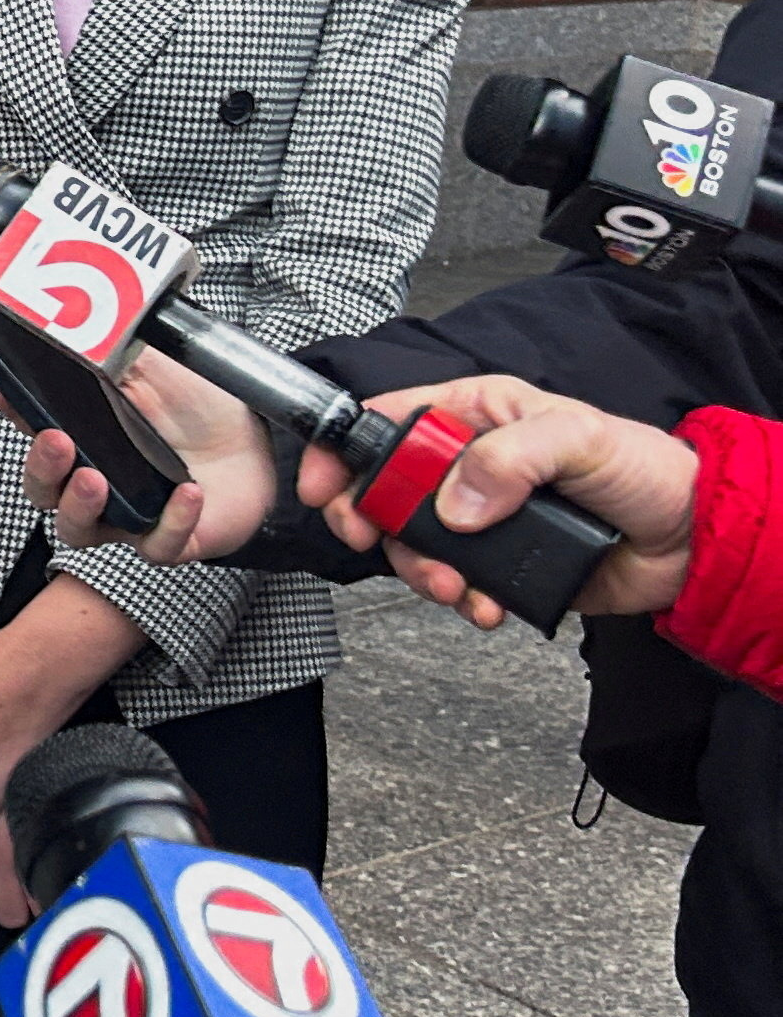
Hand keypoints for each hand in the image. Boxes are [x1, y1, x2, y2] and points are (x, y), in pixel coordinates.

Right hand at [17, 347, 276, 560]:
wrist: (255, 437)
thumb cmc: (198, 403)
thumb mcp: (150, 364)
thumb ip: (107, 349)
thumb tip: (68, 319)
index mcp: (83, 436)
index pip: (33, 427)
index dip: (14, 411)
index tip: (3, 389)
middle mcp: (95, 480)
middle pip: (44, 491)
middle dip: (42, 470)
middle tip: (57, 442)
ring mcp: (126, 514)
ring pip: (80, 530)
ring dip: (79, 507)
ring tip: (94, 480)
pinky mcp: (168, 539)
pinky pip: (159, 545)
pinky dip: (172, 522)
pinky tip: (186, 493)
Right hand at [302, 376, 699, 628]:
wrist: (690, 543)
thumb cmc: (647, 472)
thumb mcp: (581, 438)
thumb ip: (510, 457)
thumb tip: (454, 501)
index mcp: (480, 414)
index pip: (389, 417)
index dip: (346, 448)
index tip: (326, 483)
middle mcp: (469, 462)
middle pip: (384, 487)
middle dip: (371, 520)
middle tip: (372, 539)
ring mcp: (478, 514)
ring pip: (410, 542)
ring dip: (422, 570)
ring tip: (456, 585)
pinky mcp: (495, 560)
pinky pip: (450, 581)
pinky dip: (458, 598)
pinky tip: (484, 602)